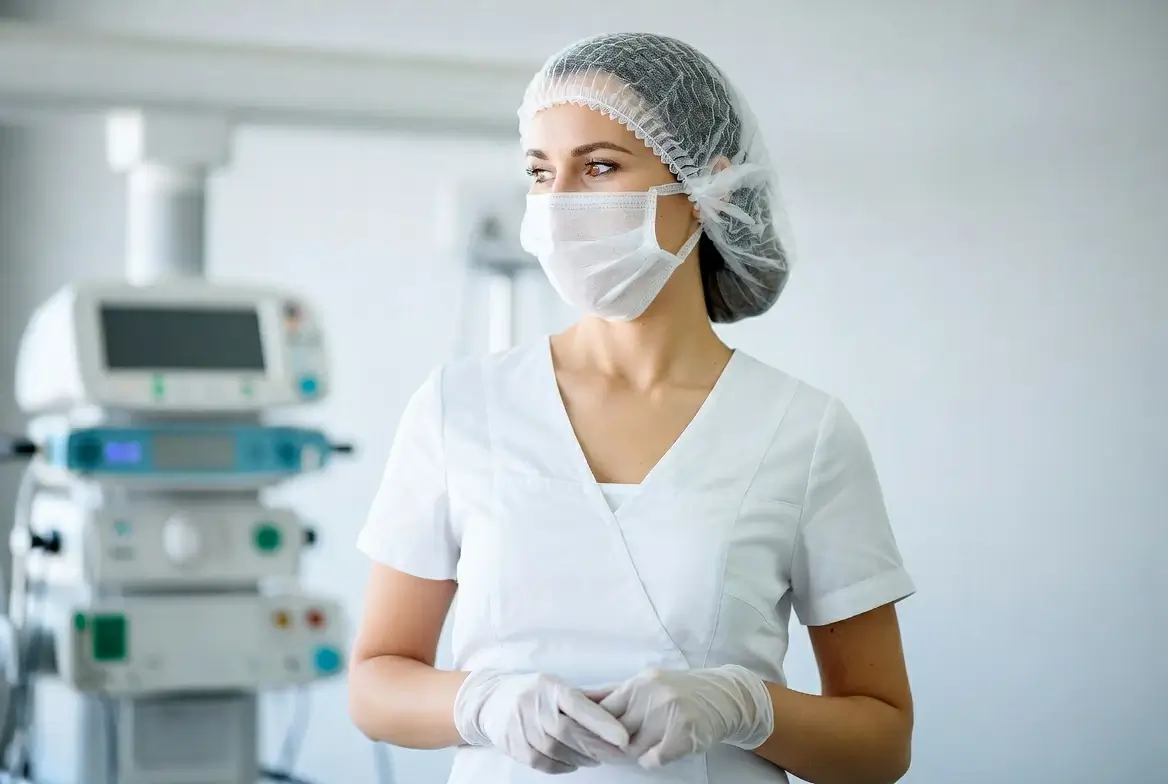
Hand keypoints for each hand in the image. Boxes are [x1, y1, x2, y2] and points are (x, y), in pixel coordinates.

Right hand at [454, 669, 629, 773]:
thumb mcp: (557, 685)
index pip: (579, 705)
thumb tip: (619, 702)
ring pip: (557, 750)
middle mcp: (535, 706)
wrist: (491, 700)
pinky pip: (543, 763)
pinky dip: (563, 766)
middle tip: (618, 755)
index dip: (602, 722)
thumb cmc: (534, 692)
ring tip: (597, 758)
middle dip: (597, 747)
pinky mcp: (514, 746)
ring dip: (582, 758)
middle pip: (569, 732)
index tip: (623, 737)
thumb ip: (586, 697)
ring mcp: (522, 727)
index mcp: (550, 688)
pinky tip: (574, 763)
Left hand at [597, 665, 773, 768]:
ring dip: (639, 751)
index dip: (597, 729)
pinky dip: (655, 759)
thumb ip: (614, 693)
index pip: (603, 710)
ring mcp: (670, 714)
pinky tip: (665, 748)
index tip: (595, 737)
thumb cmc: (681, 693)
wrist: (725, 698)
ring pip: (634, 748)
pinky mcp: (684, 734)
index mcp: (640, 683)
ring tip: (653, 740)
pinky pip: (653, 759)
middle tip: (626, 743)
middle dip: (616, 743)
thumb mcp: (648, 685)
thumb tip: (578, 698)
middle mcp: (653, 695)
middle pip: (616, 732)